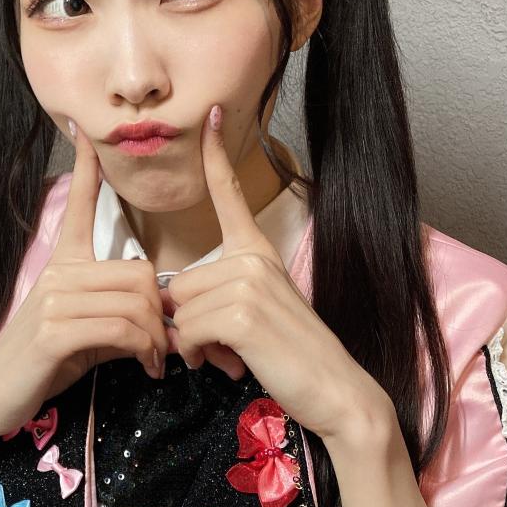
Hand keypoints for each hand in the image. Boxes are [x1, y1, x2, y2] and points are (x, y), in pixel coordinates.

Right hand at [0, 121, 168, 449]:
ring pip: (135, 302)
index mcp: (63, 265)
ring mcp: (54, 300)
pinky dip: (144, 351)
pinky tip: (145, 368)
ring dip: (157, 339)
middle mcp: (58, 274)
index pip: (81, 206)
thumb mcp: (85, 335)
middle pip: (140, 272)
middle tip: (166, 345)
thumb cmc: (40, 365)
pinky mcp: (54, 331)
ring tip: (156, 361)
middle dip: (162, 313)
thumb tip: (161, 320)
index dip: (86, 168)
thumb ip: (119, 317)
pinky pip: (122, 328)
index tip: (84, 130)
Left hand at [164, 104, 387, 442]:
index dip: (217, 155)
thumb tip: (170, 305)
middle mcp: (253, 258)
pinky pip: (187, 331)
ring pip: (180, 310)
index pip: (233, 195)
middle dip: (190, 325)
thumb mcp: (254, 315)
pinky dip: (197, 355)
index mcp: (258, 251)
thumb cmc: (291, 357)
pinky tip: (228, 364)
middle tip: (227, 349)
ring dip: (194, 344)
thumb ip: (217, 298)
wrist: (335, 391)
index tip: (210, 114)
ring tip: (232, 357)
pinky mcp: (243, 313)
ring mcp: (249, 282)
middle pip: (179, 283)